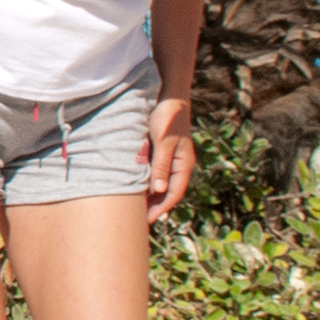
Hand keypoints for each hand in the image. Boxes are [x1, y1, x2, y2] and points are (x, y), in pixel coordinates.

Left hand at [139, 95, 195, 221]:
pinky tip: (135, 187)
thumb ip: (161, 165)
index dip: (162, 208)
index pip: (175, 193)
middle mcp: (179, 164)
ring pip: (162, 183)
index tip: (149, 220)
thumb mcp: (163, 142)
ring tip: (136, 209)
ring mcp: (171, 159)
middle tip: (140, 221)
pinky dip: (147, 183)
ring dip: (151, 196)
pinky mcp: (162, 152)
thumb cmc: (166, 118)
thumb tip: (159, 190)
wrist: (169, 98)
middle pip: (168, 191)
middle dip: (156, 206)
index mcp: (183, 164)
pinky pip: (156, 173)